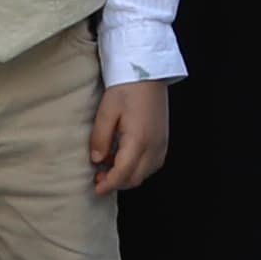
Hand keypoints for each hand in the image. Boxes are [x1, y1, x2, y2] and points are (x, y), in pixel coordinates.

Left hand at [86, 78, 169, 193]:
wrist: (148, 71)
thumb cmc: (126, 87)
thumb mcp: (106, 111)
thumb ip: (100, 138)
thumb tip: (97, 160)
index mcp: (139, 140)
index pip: (123, 173)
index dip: (108, 184)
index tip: (96, 188)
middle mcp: (154, 146)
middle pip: (135, 178)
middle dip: (117, 182)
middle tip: (98, 176)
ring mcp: (162, 143)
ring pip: (145, 173)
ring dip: (127, 176)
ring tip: (110, 165)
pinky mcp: (164, 139)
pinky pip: (153, 164)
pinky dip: (138, 167)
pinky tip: (125, 157)